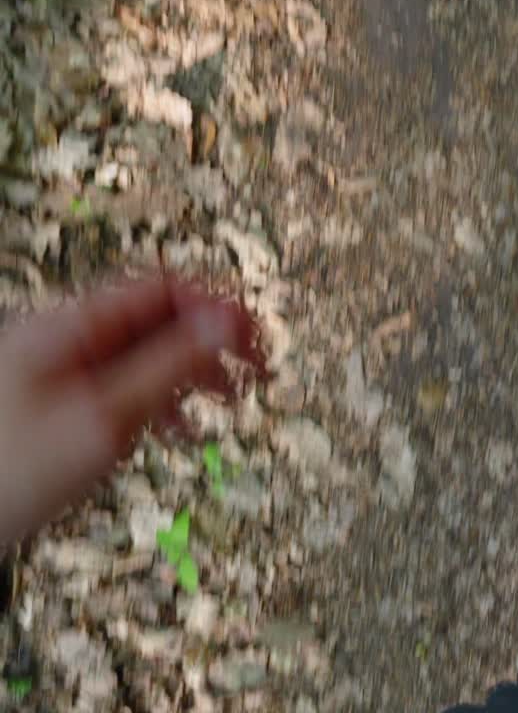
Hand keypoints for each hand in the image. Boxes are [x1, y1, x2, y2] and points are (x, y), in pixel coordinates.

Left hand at [0, 278, 263, 545]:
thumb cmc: (12, 471)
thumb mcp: (109, 416)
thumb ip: (172, 364)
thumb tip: (227, 322)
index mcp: (72, 326)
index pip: (164, 287)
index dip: (216, 308)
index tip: (254, 340)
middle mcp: (64, 337)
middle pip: (157, 318)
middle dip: (210, 343)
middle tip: (254, 374)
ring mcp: (60, 368)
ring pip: (145, 352)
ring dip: (190, 374)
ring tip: (224, 405)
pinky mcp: (59, 399)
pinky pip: (123, 382)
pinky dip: (159, 399)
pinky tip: (176, 429)